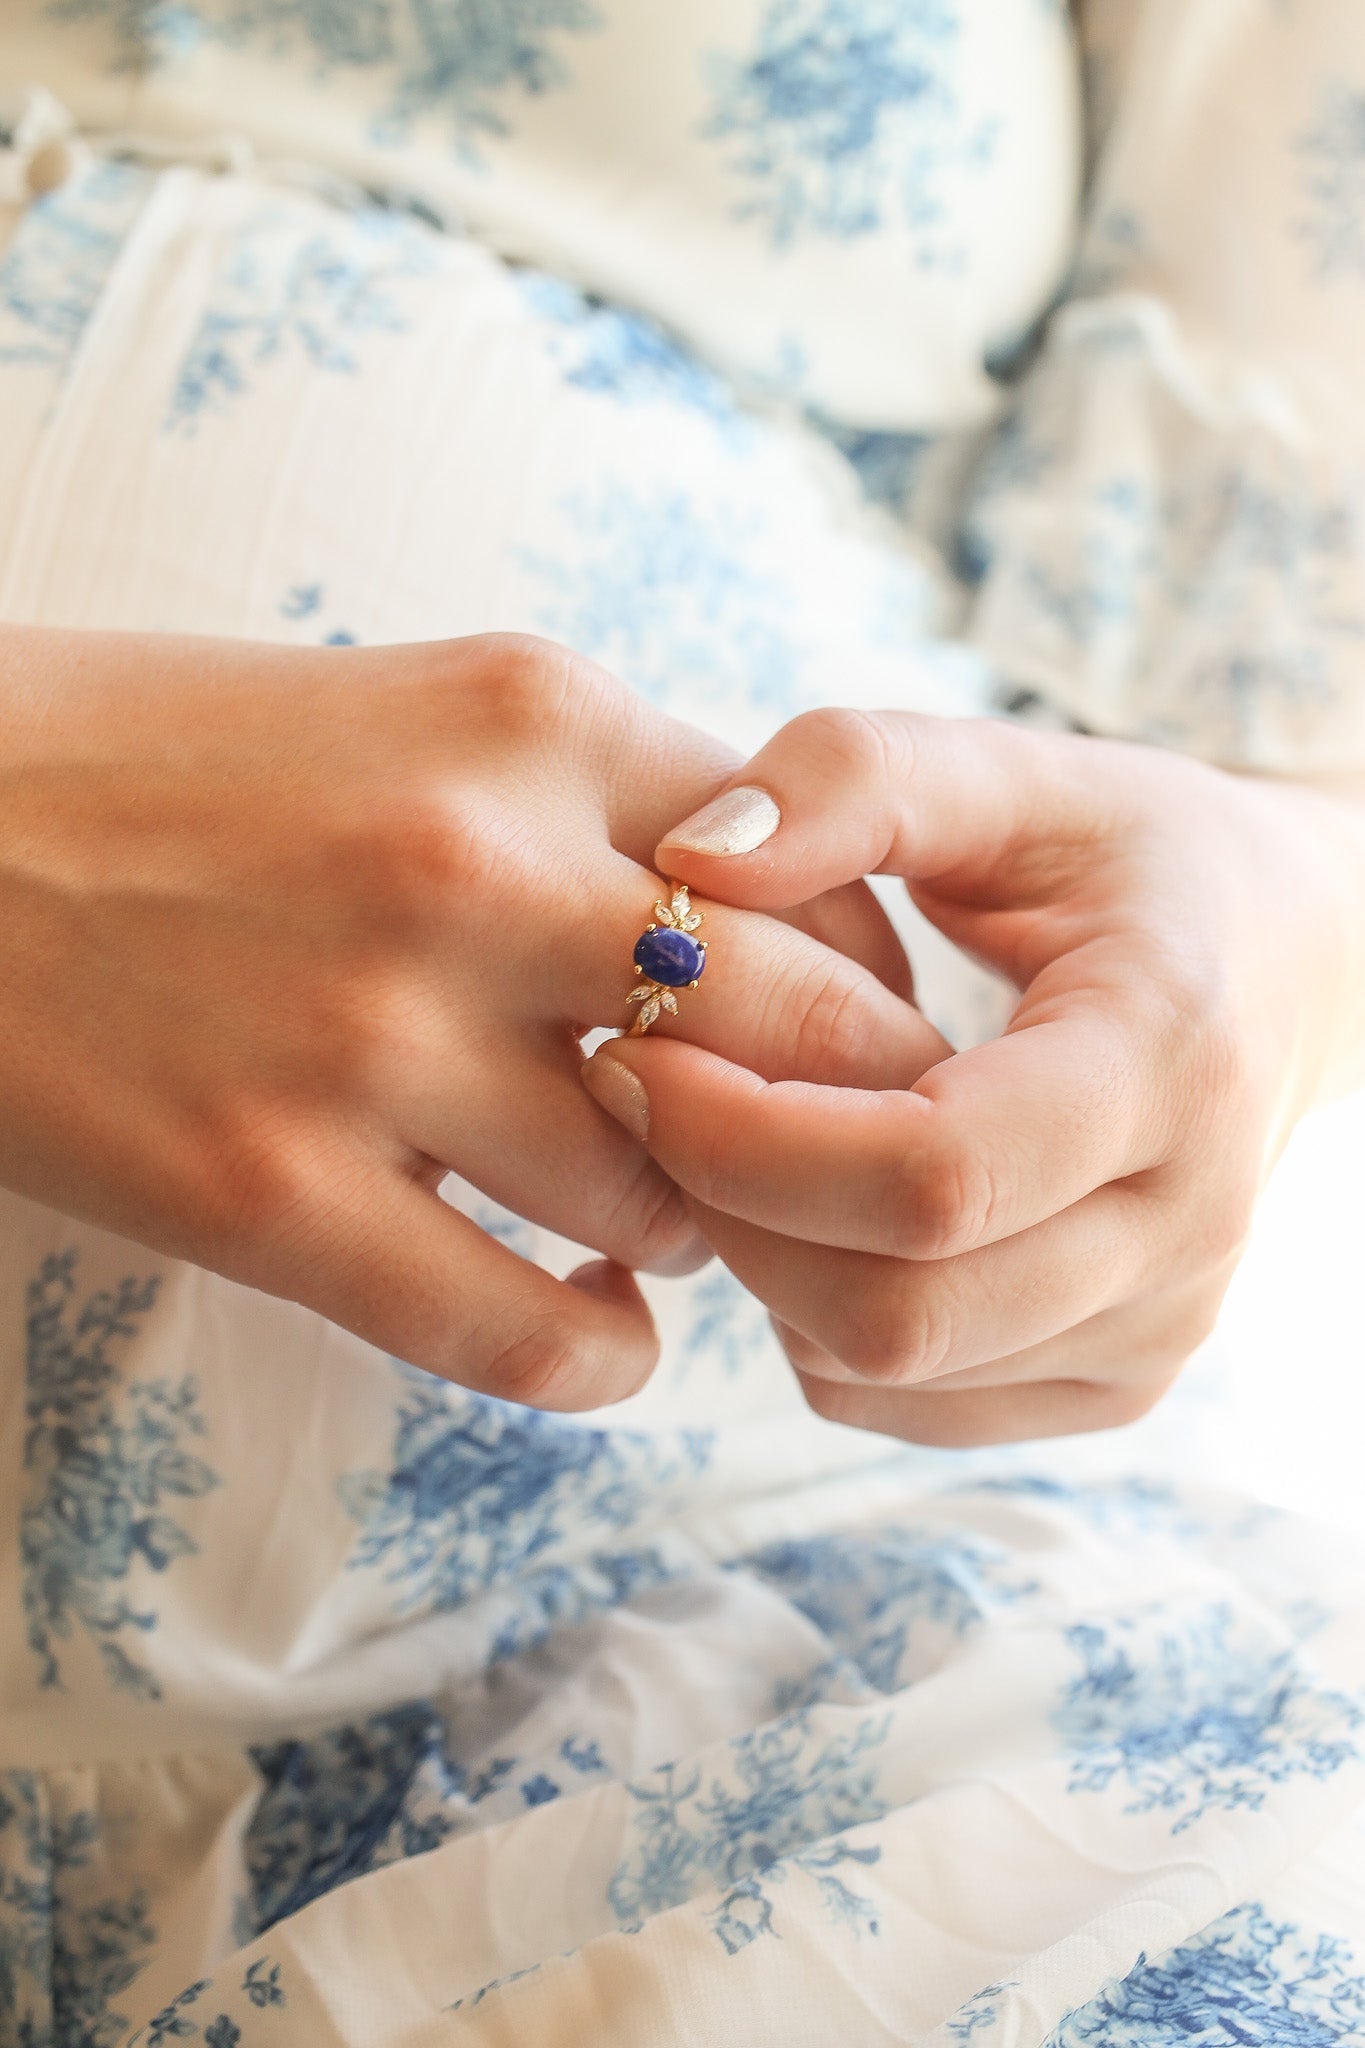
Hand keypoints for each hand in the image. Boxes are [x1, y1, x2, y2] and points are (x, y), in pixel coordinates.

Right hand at [0, 629, 935, 1407]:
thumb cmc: (167, 772)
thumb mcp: (412, 712)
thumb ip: (595, 800)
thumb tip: (772, 933)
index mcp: (528, 714)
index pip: (818, 867)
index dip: (860, 974)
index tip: (848, 1036)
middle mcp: (476, 860)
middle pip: (801, 1030)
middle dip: (839, 1117)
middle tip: (821, 1161)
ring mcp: (371, 1035)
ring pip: (670, 1193)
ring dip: (695, 1230)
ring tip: (654, 1223)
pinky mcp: (266, 1191)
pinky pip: (533, 1333)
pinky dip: (602, 1356)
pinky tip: (596, 1328)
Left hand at [583, 709, 1364, 1442]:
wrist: (1291, 973)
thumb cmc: (1135, 862)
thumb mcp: (1015, 776)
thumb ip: (855, 777)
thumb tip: (688, 859)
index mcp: (1169, 1062)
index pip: (934, 1175)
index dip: (747, 1134)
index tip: (635, 1051)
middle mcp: (1184, 1229)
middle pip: (895, 1309)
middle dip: (727, 1209)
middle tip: (646, 1093)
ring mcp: (1158, 1330)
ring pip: (883, 1369)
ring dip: (758, 1262)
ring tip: (734, 1129)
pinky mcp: (1113, 1383)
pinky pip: (899, 1400)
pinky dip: (810, 1317)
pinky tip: (813, 1202)